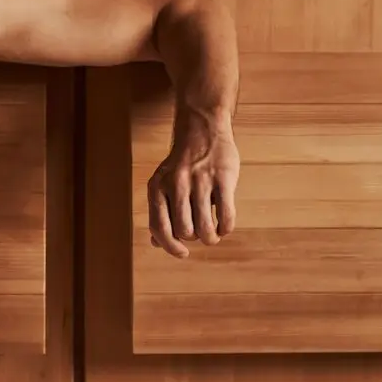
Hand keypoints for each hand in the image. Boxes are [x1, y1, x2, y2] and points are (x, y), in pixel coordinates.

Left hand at [147, 111, 238, 257]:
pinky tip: (225, 227)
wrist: (202, 129)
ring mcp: (200, 181)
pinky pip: (226, 215)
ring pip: (205, 227)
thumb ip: (160, 212)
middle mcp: (176, 184)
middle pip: (184, 230)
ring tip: (214, 235)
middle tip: (200, 233)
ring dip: (211, 238)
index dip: (170, 246)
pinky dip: (226, 228)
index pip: (159, 227)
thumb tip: (156, 243)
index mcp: (158, 187)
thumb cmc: (183, 164)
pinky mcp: (223, 178)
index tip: (182, 252)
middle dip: (194, 238)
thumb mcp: (164, 183)